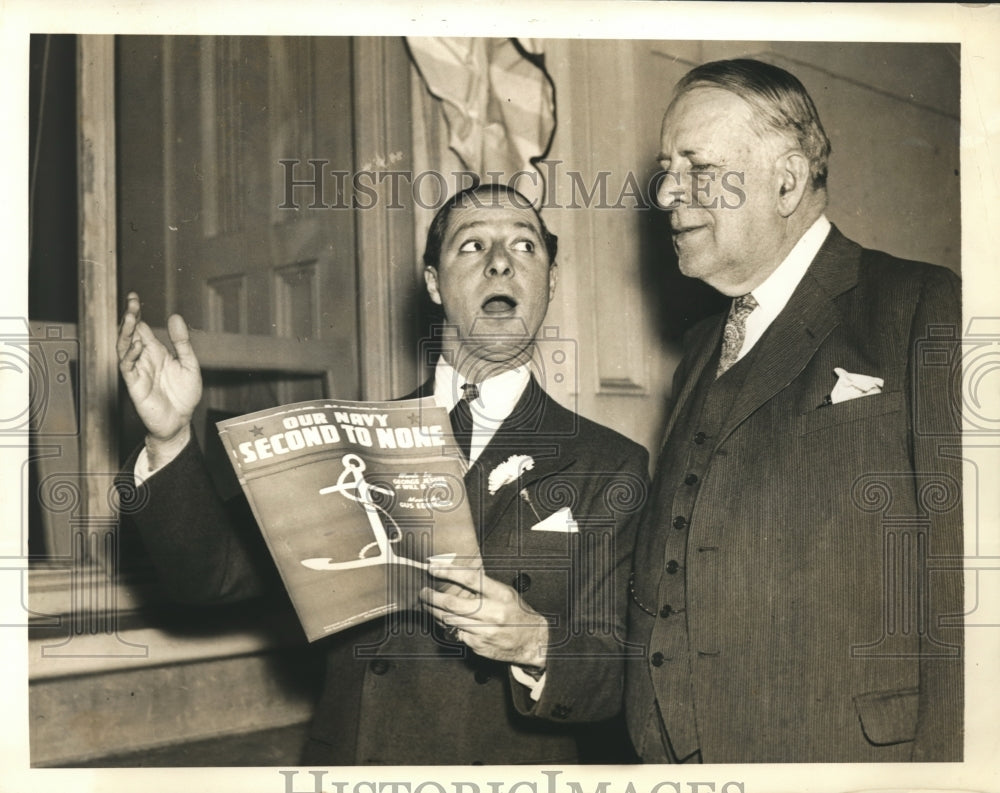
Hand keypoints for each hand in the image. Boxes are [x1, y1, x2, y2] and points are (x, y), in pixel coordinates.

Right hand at [116, 292, 201, 456]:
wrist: (180, 421)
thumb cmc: (183, 395)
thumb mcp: (189, 364)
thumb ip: (182, 342)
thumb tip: (176, 318)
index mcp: (157, 352)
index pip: (142, 328)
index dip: (136, 314)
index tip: (134, 298)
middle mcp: (145, 359)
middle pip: (130, 333)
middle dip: (129, 317)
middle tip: (131, 302)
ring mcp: (138, 370)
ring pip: (124, 347)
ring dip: (126, 332)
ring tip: (129, 316)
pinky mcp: (135, 384)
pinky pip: (128, 367)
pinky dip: (130, 354)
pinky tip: (136, 344)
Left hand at [420, 561, 548, 668]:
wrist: (533, 641)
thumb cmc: (518, 613)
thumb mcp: (506, 593)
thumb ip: (484, 587)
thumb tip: (455, 577)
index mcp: (501, 595)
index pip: (471, 580)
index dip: (449, 573)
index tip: (433, 568)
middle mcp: (492, 614)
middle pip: (454, 604)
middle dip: (432, 598)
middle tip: (423, 592)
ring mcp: (484, 632)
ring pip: (450, 621)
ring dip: (435, 612)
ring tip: (427, 605)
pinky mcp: (478, 646)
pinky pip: (457, 634)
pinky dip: (449, 627)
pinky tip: (445, 620)